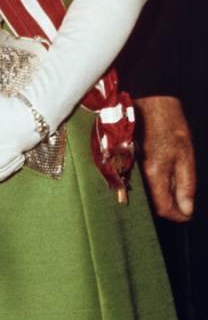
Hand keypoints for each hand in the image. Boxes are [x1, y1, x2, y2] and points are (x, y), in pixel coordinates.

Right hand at [137, 95, 195, 221]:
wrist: (150, 103)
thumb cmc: (171, 126)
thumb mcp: (186, 155)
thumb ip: (186, 185)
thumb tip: (187, 209)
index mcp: (155, 174)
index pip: (164, 208)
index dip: (177, 216)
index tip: (188, 215)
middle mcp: (140, 175)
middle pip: (153, 204)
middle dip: (169, 208)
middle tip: (184, 204)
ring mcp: (132, 169)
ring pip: (147, 195)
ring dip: (162, 198)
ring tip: (176, 191)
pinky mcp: (130, 163)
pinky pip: (141, 184)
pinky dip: (154, 188)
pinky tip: (164, 180)